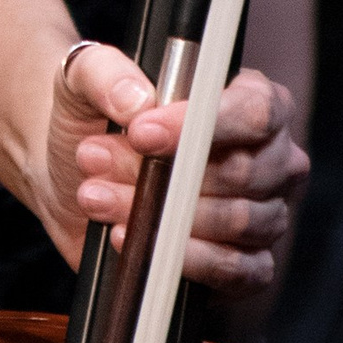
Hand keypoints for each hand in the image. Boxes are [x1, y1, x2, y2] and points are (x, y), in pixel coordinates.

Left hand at [38, 39, 308, 292]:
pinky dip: (182, 259)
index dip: (202, 125)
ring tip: (96, 196)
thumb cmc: (94, 117)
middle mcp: (271, 158)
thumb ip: (103, 72)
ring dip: (159, 214)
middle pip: (246, 172)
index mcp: (254, 101)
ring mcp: (265, 215)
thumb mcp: (83, 77)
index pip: (255, 111)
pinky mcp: (246, 266)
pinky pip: (237, 270)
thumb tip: (135, 102)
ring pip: (235, 221)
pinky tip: (131, 239)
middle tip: (96, 160)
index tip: (142, 133)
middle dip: (164, 173)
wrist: (70, 175)